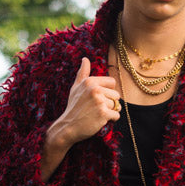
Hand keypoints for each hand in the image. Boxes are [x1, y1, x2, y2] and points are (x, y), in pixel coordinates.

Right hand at [41, 58, 119, 180]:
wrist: (68, 127)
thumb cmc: (74, 107)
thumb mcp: (76, 88)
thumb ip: (82, 73)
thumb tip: (85, 59)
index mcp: (90, 81)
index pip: (112, 82)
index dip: (108, 92)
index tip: (98, 98)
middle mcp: (95, 89)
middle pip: (116, 95)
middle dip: (109, 103)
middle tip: (96, 109)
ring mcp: (99, 101)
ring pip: (117, 106)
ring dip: (110, 112)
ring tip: (97, 114)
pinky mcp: (103, 114)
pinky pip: (116, 116)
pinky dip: (111, 120)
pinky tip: (100, 120)